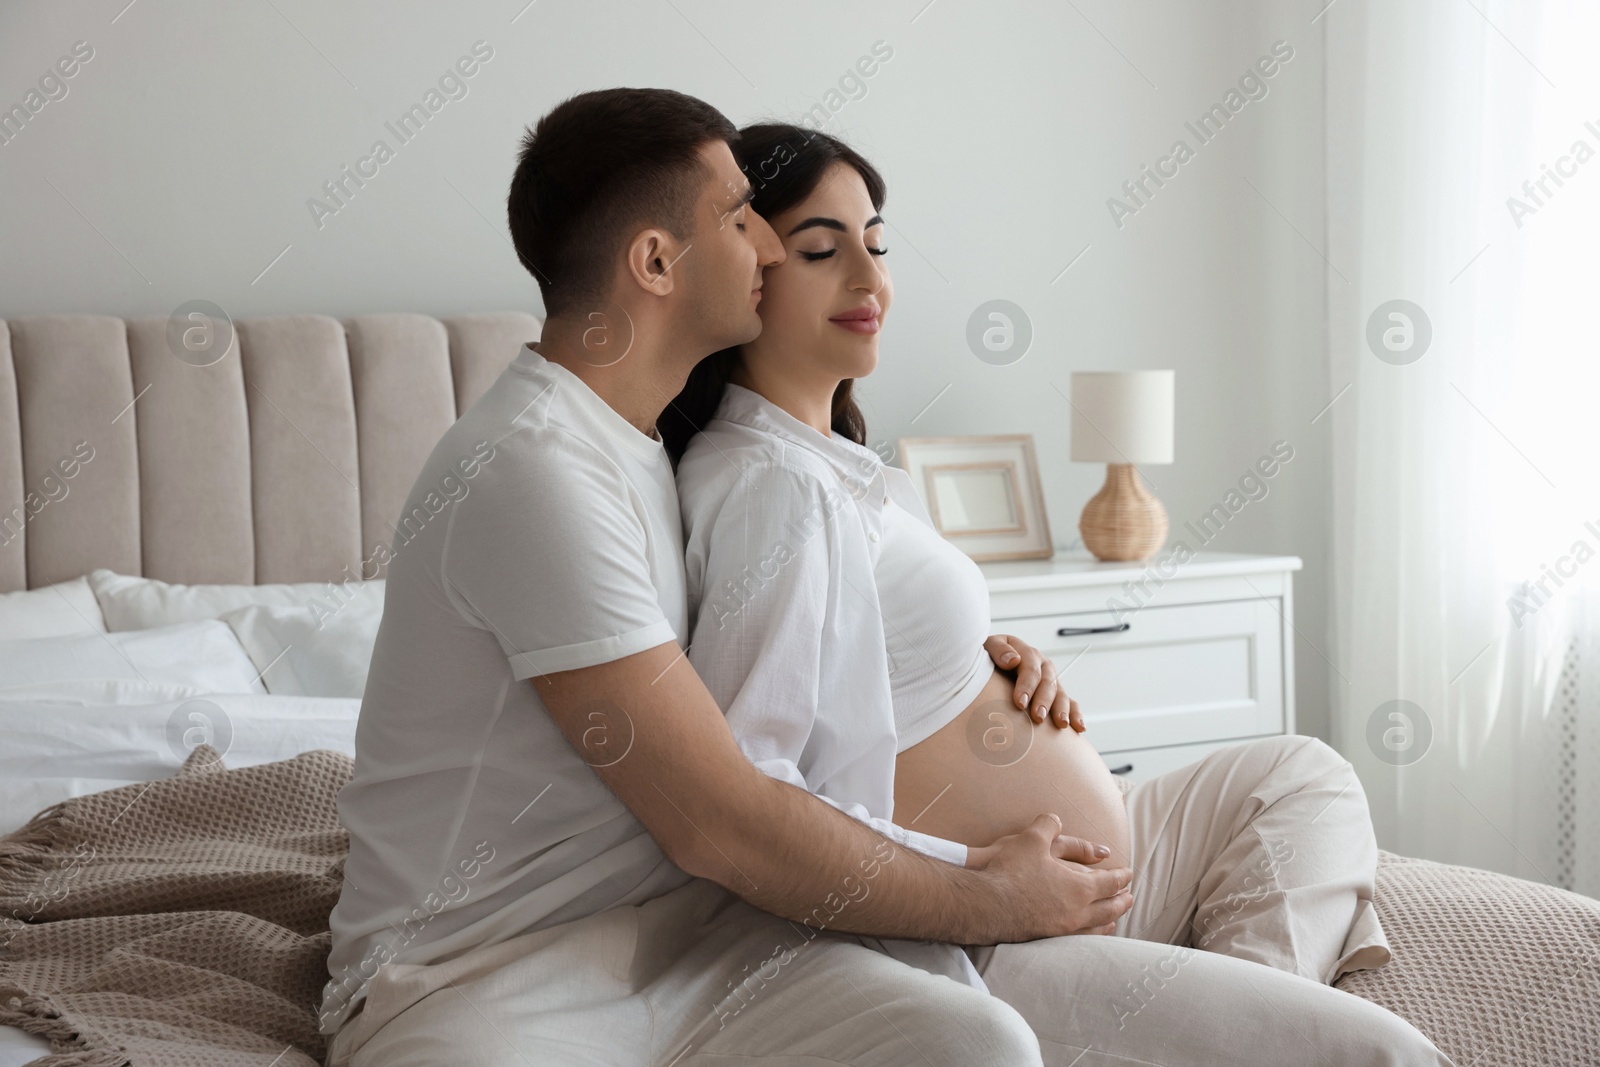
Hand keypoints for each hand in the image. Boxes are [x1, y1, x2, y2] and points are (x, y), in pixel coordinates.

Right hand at [964, 813, 1132, 939]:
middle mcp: (1077, 911)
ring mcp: (1064, 928)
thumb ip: (1048, 826)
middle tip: (1130, 898)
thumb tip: (1056, 819)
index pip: (1110, 883)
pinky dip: (1090, 935)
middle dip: (1121, 902)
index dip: (1121, 878)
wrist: (986, 905)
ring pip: (1096, 927)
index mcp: (1080, 887)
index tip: (1129, 875)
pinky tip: (1086, 934)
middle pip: (1109, 908)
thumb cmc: (1011, 870)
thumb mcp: (1031, 839)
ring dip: (1109, 921)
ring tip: (1114, 920)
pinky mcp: (1048, 938)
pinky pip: (1079, 939)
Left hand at [983, 635, 1085, 732]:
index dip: (1026, 686)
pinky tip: (1079, 727)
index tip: (1020, 703)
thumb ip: (998, 649)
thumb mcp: (987, 647)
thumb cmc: (987, 658)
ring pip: (1061, 694)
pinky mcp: (1056, 694)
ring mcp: (1051, 680)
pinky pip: (1070, 703)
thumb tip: (1013, 660)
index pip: (1030, 669)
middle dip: (1044, 701)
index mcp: (1026, 653)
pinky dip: (1076, 714)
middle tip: (1038, 717)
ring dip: (1062, 709)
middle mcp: (1042, 665)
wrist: (992, 665)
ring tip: (1061, 724)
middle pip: (1048, 683)